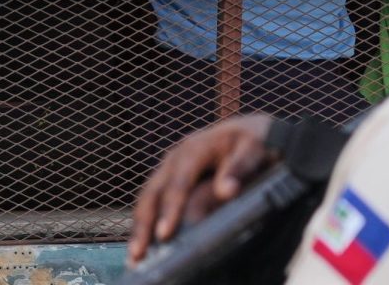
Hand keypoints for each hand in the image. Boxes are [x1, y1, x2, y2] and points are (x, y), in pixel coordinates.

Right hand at [128, 114, 276, 264]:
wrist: (249, 132)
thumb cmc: (253, 141)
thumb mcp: (254, 149)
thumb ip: (240, 168)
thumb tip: (226, 190)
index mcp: (195, 148)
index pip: (179, 181)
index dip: (171, 207)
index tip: (165, 233)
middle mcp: (176, 159)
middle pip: (153, 192)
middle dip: (145, 223)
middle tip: (139, 252)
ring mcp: (170, 170)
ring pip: (148, 199)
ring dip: (140, 228)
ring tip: (135, 256)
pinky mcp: (170, 182)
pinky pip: (152, 203)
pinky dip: (145, 224)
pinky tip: (143, 246)